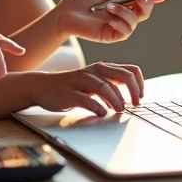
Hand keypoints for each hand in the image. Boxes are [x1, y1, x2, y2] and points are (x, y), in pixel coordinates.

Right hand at [29, 62, 145, 116]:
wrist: (42, 86)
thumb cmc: (71, 86)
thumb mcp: (94, 82)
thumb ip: (110, 86)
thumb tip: (130, 99)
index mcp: (102, 68)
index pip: (130, 70)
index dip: (139, 84)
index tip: (140, 98)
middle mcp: (94, 72)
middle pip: (122, 76)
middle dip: (133, 92)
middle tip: (134, 106)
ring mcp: (80, 81)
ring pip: (105, 87)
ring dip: (116, 100)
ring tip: (119, 111)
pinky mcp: (69, 93)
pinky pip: (85, 99)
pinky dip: (96, 106)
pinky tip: (101, 113)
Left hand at [55, 0, 166, 43]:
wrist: (63, 14)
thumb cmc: (78, 3)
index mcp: (121, 4)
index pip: (141, 2)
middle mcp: (122, 17)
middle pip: (144, 13)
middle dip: (146, 4)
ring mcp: (117, 27)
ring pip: (134, 21)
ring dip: (125, 12)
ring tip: (110, 6)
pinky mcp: (110, 36)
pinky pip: (124, 31)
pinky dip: (119, 22)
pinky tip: (109, 16)